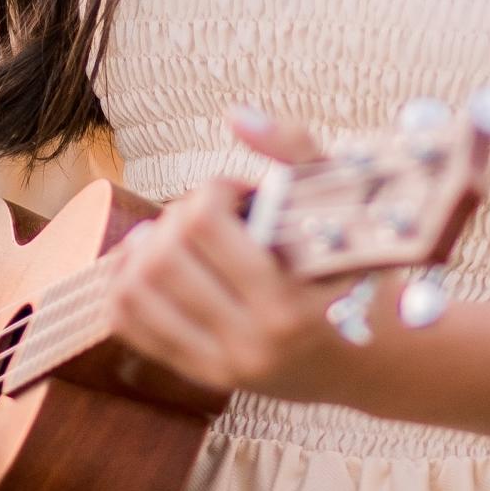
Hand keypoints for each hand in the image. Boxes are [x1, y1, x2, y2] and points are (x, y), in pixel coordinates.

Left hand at [102, 107, 370, 396]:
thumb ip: (296, 150)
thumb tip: (235, 114)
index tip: (236, 193)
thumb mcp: (343, 204)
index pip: (204, 225)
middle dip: (176, 217)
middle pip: (163, 256)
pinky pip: (129, 323)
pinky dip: (124, 283)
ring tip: (171, 234)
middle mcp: (252, 343)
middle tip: (205, 213)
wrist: (366, 356)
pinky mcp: (200, 375)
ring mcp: (222, 365)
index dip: (211, 192)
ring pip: (135, 290)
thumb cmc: (351, 267)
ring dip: (143, 248)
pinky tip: (146, 261)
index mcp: (288, 303)